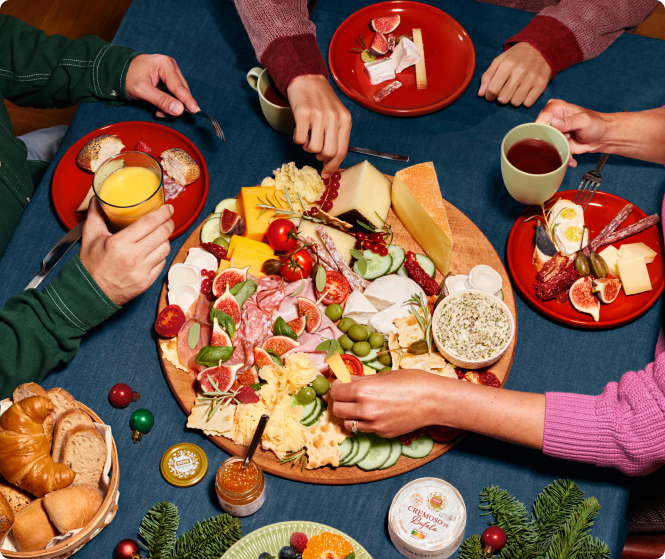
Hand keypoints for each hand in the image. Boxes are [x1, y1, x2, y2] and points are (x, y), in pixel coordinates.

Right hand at [79, 198, 173, 305]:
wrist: (92, 293)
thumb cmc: (91, 264)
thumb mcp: (90, 237)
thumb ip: (96, 215)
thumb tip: (98, 198)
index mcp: (120, 243)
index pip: (149, 223)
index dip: (162, 213)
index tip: (168, 208)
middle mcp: (133, 257)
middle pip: (162, 234)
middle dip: (169, 224)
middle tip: (168, 218)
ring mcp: (142, 271)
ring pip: (165, 249)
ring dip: (166, 239)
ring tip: (161, 234)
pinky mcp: (147, 281)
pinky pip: (162, 263)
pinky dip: (162, 254)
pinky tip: (157, 250)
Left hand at [125, 54, 198, 117]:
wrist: (119, 69)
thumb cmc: (128, 76)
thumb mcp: (142, 90)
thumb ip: (161, 100)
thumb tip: (179, 110)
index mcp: (165, 65)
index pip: (180, 87)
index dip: (188, 101)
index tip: (196, 111)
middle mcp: (171, 66)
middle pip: (181, 91)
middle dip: (174, 106)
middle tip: (161, 114)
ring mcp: (171, 71)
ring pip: (179, 94)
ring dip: (171, 105)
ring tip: (158, 111)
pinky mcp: (169, 77)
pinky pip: (175, 93)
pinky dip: (169, 102)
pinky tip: (159, 106)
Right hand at [287, 75, 351, 178]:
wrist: (307, 79)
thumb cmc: (322, 101)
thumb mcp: (337, 116)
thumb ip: (337, 136)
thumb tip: (330, 162)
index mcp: (345, 120)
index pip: (342, 151)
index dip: (333, 166)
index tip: (326, 173)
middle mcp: (334, 118)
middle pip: (328, 153)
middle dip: (320, 156)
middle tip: (315, 148)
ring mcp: (318, 116)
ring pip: (313, 148)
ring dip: (308, 146)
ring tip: (308, 134)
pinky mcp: (303, 114)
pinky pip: (300, 140)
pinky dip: (298, 138)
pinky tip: (300, 128)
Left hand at [330, 369, 444, 436]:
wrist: (434, 401)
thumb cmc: (413, 382)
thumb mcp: (385, 375)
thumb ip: (364, 380)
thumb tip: (349, 379)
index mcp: (364, 391)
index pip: (336, 391)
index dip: (336, 386)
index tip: (341, 383)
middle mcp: (365, 409)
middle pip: (337, 409)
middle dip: (340, 401)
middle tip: (348, 394)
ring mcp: (374, 425)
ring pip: (347, 423)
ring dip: (349, 414)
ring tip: (359, 406)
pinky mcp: (382, 433)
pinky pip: (364, 429)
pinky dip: (364, 422)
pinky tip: (375, 413)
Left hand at [478, 42, 550, 107]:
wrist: (541, 47)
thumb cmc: (516, 56)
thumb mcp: (499, 61)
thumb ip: (487, 76)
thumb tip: (480, 94)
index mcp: (507, 64)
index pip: (492, 89)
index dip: (489, 95)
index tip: (491, 94)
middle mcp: (520, 71)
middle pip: (503, 99)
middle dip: (501, 97)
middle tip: (505, 90)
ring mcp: (532, 78)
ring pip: (515, 103)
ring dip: (513, 100)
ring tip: (515, 91)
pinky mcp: (542, 84)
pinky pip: (528, 103)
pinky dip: (524, 101)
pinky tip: (525, 92)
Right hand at [535, 99, 609, 166]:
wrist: (602, 137)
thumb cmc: (596, 124)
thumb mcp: (584, 121)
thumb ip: (569, 121)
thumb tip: (555, 122)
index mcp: (555, 108)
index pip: (540, 120)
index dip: (546, 130)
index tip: (558, 134)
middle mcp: (551, 119)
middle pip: (540, 134)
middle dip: (552, 142)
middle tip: (567, 139)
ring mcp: (552, 132)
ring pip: (545, 145)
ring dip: (557, 150)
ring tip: (570, 146)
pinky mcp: (555, 143)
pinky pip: (552, 153)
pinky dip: (561, 157)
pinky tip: (571, 156)